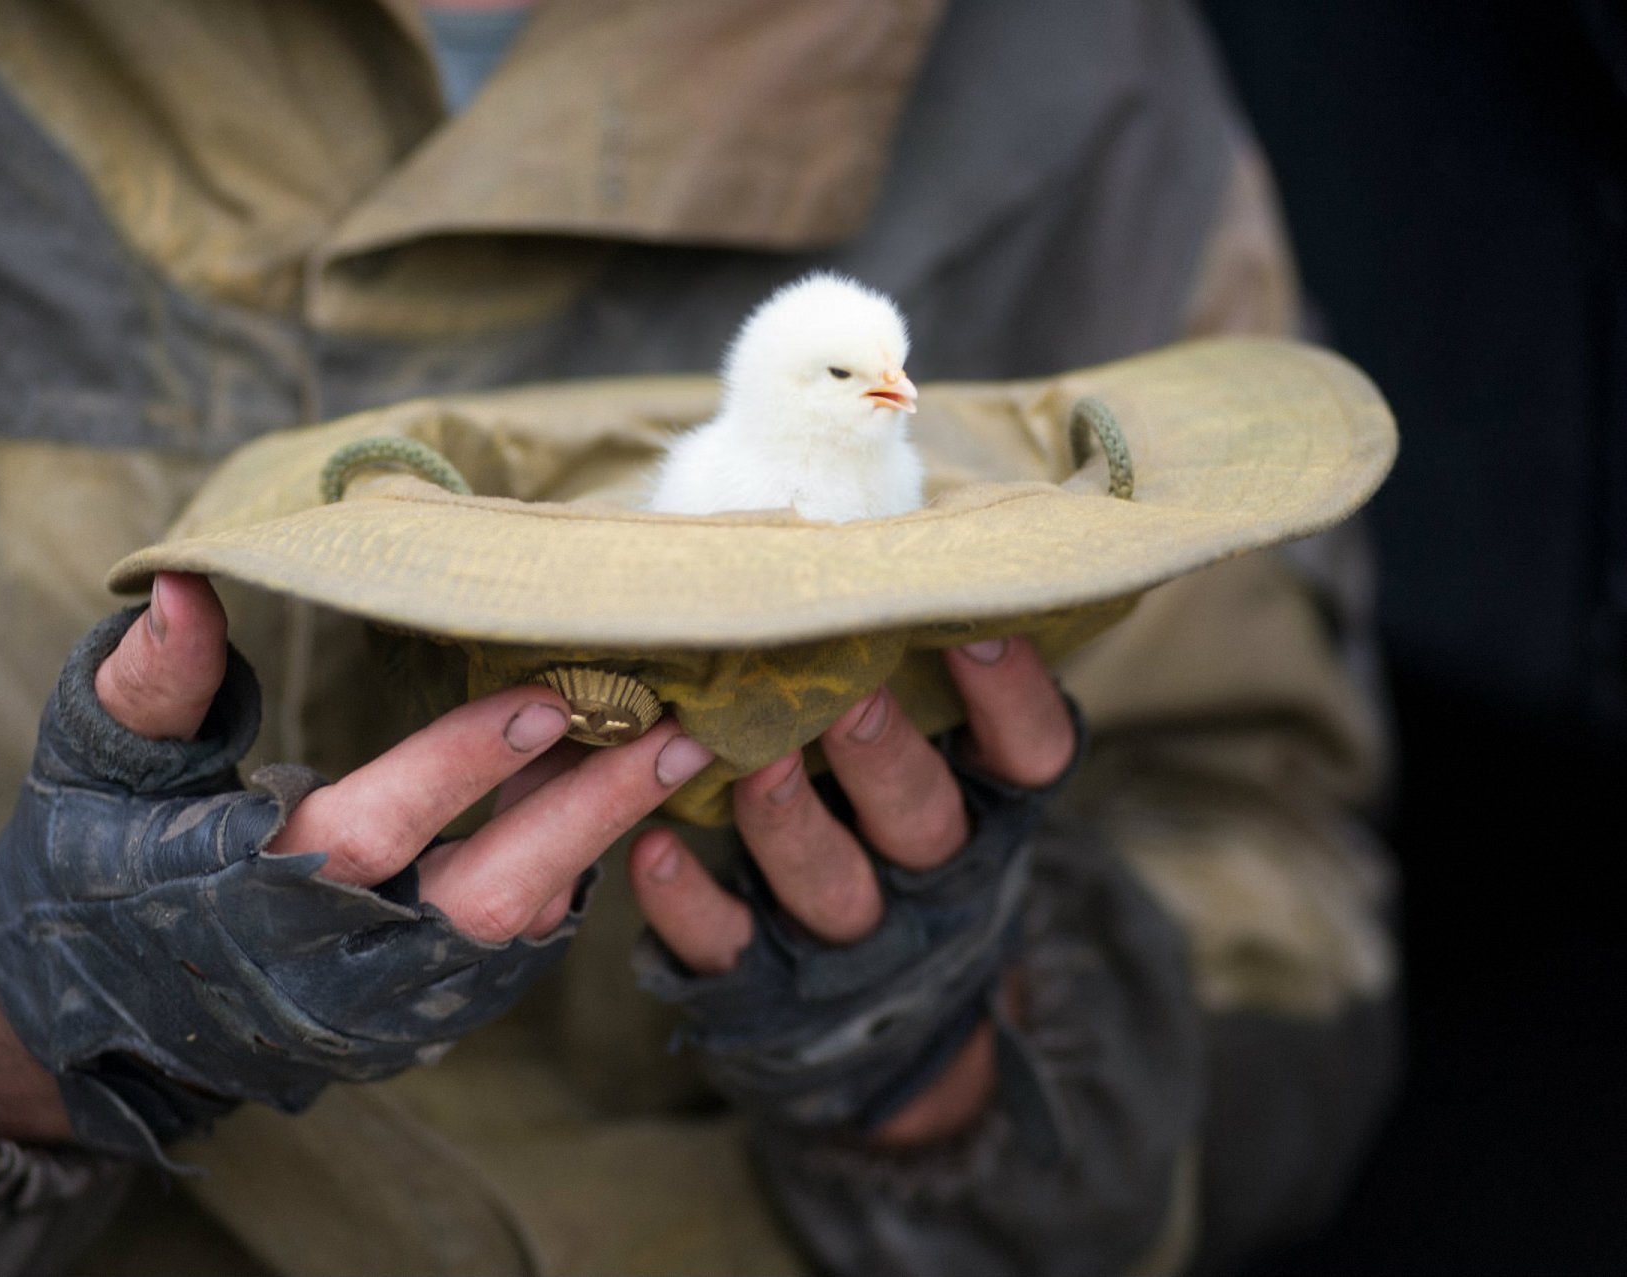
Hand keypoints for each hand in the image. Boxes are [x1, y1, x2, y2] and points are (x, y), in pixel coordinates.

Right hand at [0, 572, 711, 1156]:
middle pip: (489, 897)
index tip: (549, 694)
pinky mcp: (409, 1025)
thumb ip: (147, 689)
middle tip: (678, 734)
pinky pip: (509, 955)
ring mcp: (382, 1008)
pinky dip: (563, 878)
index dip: (462, 763)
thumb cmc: (89, 874)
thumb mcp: (93, 774)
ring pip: (517, 933)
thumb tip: (186, 586)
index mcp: (253, 896)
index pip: (376, 828)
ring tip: (667, 753)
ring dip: (594, 842)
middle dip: (589, 814)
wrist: (85, 1021)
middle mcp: (336, 966)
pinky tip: (604, 800)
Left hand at [629, 636, 1075, 1144]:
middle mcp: (931, 875)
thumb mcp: (940, 767)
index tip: (975, 626)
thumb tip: (876, 546)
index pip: (1028, 753)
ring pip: (831, 886)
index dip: (1010, 695)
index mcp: (988, 811)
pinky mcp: (764, 982)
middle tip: (845, 696)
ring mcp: (851, 937)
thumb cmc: (895, 835)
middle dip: (882, 757)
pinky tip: (650, 848)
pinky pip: (729, 944)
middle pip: (921, 818)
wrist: (882, 1035)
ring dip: (790, 823)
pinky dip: (688, 903)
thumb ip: (916, 683)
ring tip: (750, 762)